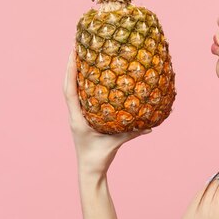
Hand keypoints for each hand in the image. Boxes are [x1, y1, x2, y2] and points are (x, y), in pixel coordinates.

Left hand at [63, 46, 151, 176]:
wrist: (90, 171)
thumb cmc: (99, 158)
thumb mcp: (116, 144)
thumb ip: (131, 133)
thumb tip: (150, 126)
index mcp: (78, 119)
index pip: (70, 91)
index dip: (70, 73)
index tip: (73, 55)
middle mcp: (74, 115)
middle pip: (67, 86)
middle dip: (71, 66)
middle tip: (77, 47)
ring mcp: (76, 116)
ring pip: (71, 90)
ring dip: (74, 73)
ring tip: (81, 56)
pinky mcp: (81, 118)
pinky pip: (78, 97)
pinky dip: (81, 84)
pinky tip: (90, 76)